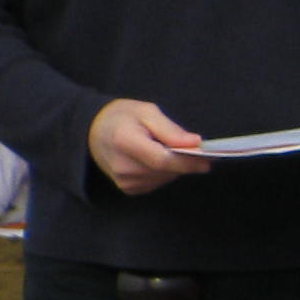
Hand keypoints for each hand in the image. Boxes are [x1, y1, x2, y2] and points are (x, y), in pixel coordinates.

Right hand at [89, 98, 212, 195]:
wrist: (92, 131)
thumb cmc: (121, 117)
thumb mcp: (146, 111)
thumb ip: (170, 129)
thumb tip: (195, 143)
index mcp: (125, 141)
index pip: (163, 160)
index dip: (188, 161)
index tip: (208, 157)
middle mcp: (123, 166)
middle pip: (166, 171)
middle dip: (183, 162)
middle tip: (190, 149)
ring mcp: (124, 180)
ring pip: (164, 178)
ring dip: (173, 167)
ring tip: (165, 150)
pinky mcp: (127, 188)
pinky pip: (156, 183)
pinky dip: (162, 173)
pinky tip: (154, 160)